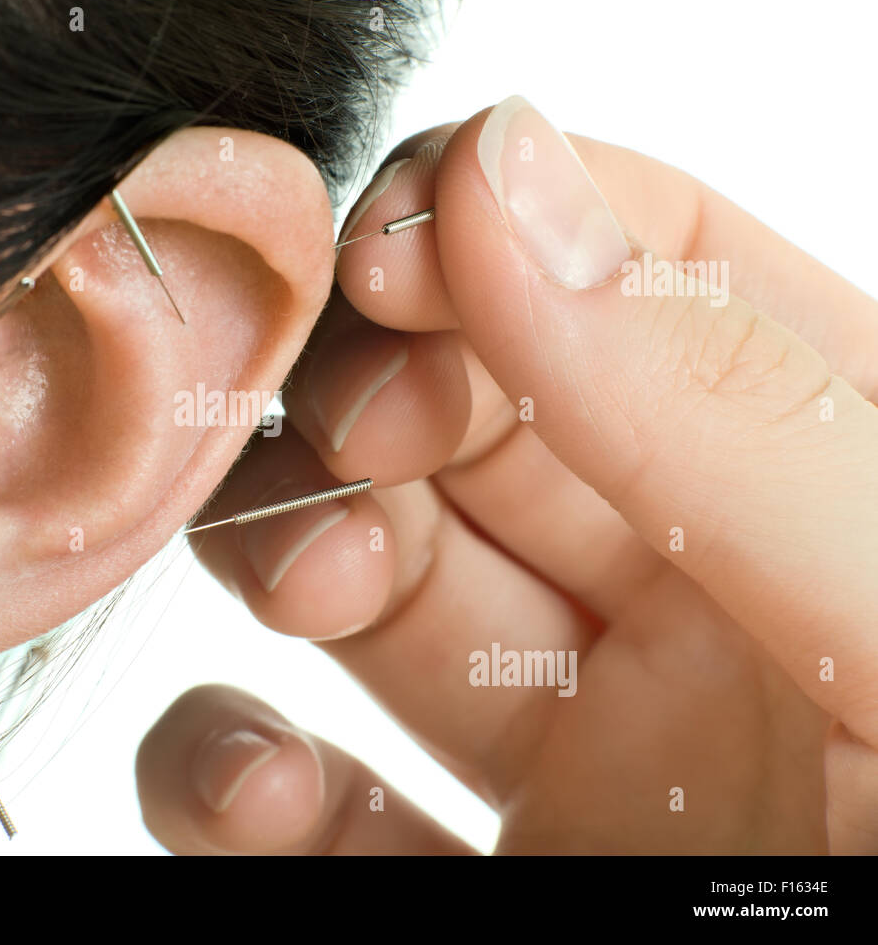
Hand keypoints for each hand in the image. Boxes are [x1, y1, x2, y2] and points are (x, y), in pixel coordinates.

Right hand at [135, 97, 877, 853]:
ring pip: (361, 578)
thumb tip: (510, 180)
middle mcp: (685, 606)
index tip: (383, 256)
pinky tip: (266, 784)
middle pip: (465, 410)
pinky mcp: (460, 872)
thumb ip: (731, 412)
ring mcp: (564, 744)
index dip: (493, 221)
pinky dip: (237, 768)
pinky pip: (307, 789)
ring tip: (305, 590)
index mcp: (817, 494)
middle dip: (372, 396)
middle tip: (342, 446)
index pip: (632, 262)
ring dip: (288, 554)